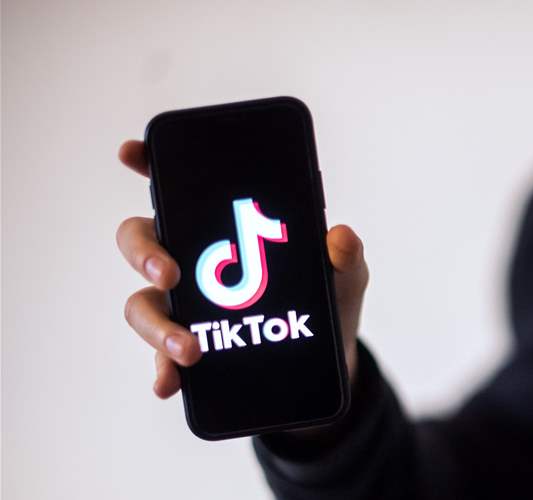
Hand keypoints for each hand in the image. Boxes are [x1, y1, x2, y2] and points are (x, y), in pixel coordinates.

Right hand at [116, 140, 367, 398]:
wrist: (330, 361)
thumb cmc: (330, 300)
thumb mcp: (345, 274)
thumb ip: (346, 254)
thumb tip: (341, 236)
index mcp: (224, 227)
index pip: (177, 187)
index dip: (150, 165)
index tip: (131, 154)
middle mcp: (192, 261)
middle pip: (142, 242)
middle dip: (144, 254)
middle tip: (170, 274)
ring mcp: (186, 306)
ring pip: (144, 305)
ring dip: (158, 326)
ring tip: (190, 348)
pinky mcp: (189, 351)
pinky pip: (162, 360)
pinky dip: (163, 371)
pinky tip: (170, 383)